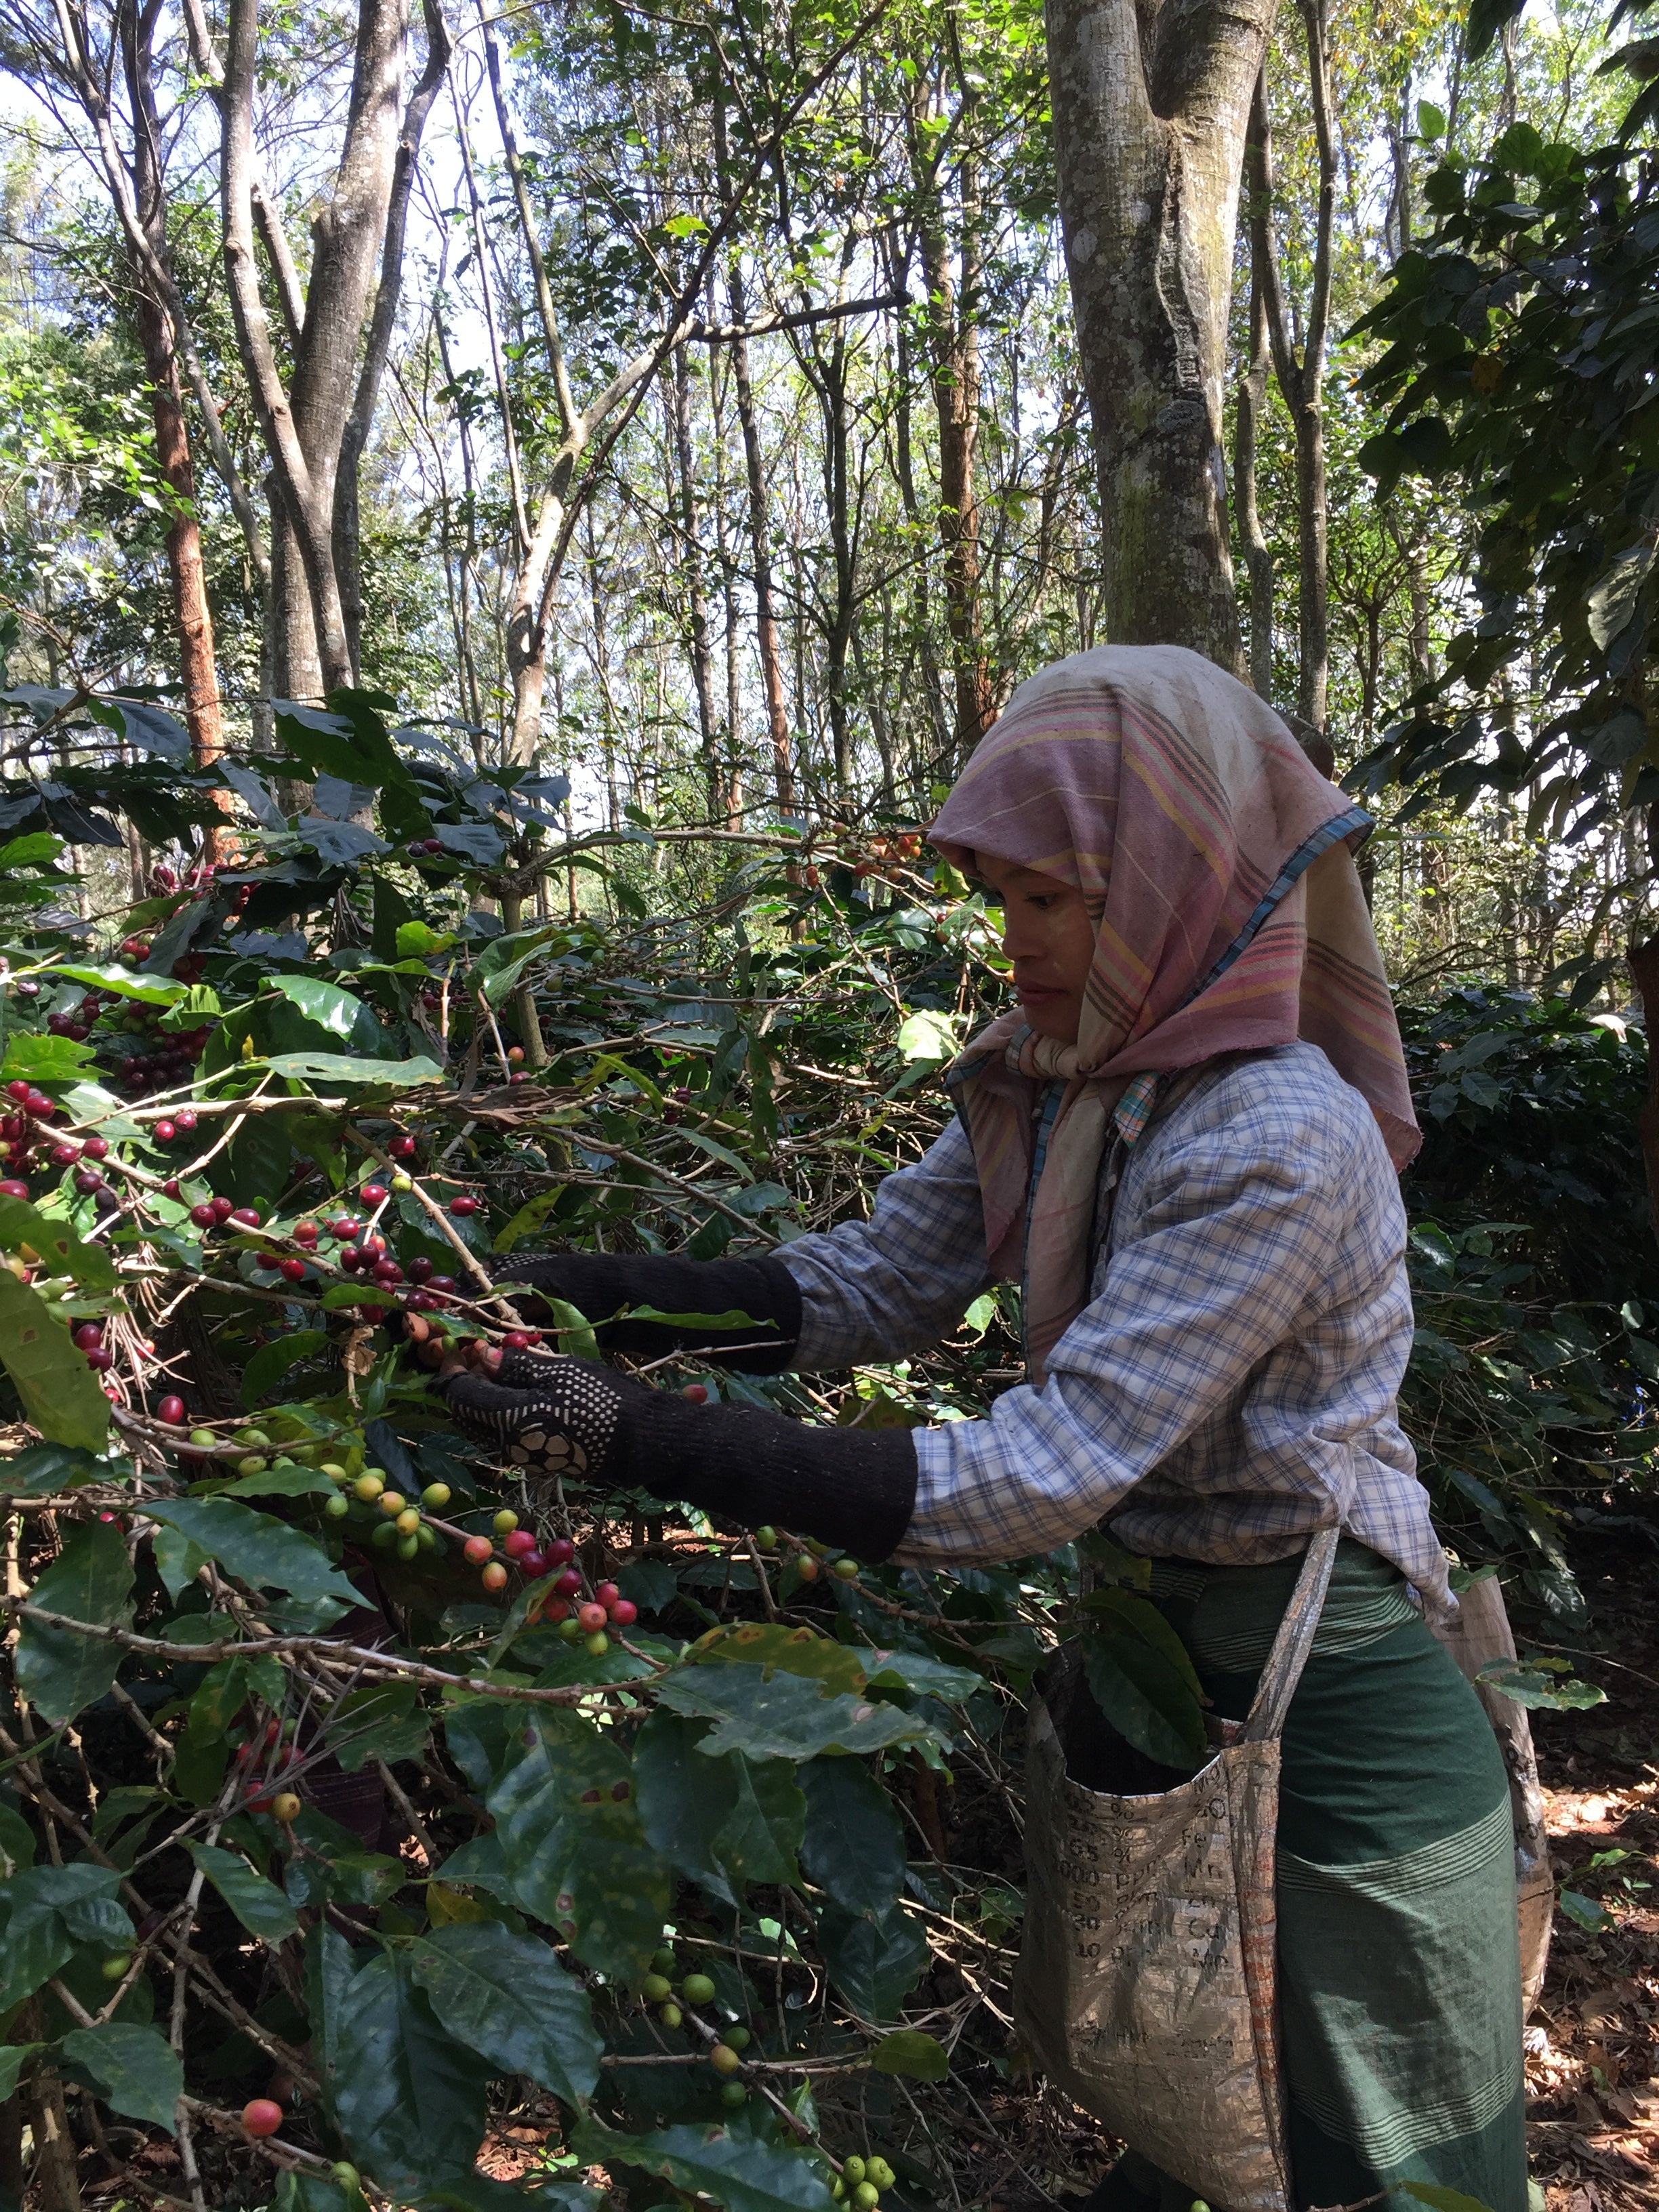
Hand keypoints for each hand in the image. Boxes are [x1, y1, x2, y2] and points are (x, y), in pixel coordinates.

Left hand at [425, 1342, 624, 1480]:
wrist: (640, 1441)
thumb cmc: (602, 1399)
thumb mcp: (558, 1371)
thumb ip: (514, 1366)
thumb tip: (481, 1356)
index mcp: (508, 1420)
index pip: (459, 1394)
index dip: (453, 1367)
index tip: (462, 1344)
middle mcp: (505, 1445)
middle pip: (465, 1412)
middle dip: (465, 1381)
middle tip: (481, 1352)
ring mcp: (520, 1457)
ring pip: (482, 1423)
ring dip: (482, 1395)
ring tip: (502, 1367)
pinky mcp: (534, 1461)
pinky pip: (502, 1433)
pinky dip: (499, 1410)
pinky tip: (519, 1390)